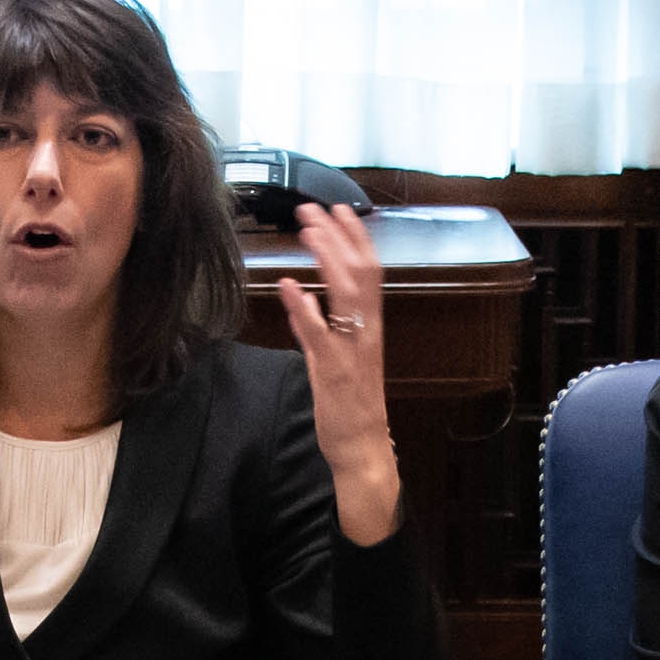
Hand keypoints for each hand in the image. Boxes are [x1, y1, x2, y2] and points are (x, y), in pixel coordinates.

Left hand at [280, 199, 403, 547]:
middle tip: (315, 209)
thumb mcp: (335, 358)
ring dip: (326, 258)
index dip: (356, 238)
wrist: (363, 449)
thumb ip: (320, 325)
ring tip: (307, 231)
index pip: (370, 272)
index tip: (339, 210)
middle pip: (360, 273)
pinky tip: (288, 285)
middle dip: (339, 237)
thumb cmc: (351, 406)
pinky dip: (303, 307)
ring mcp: (351, 351)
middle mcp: (366, 333)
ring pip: (346, 294)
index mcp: (370, 328)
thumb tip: (306, 295)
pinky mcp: (333, 371)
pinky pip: (319, 334)